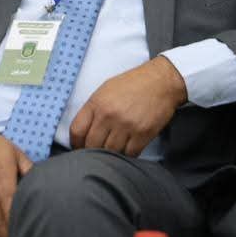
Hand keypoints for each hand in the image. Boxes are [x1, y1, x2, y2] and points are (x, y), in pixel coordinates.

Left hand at [69, 56, 186, 155]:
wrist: (160, 81)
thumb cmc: (132, 84)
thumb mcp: (105, 90)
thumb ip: (93, 110)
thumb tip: (83, 131)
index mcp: (97, 103)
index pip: (76, 130)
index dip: (75, 143)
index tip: (78, 147)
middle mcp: (109, 115)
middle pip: (92, 145)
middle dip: (91, 151)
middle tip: (95, 153)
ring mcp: (126, 125)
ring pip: (110, 152)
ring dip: (110, 154)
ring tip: (112, 150)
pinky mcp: (143, 134)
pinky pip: (130, 154)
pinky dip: (127, 155)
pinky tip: (127, 149)